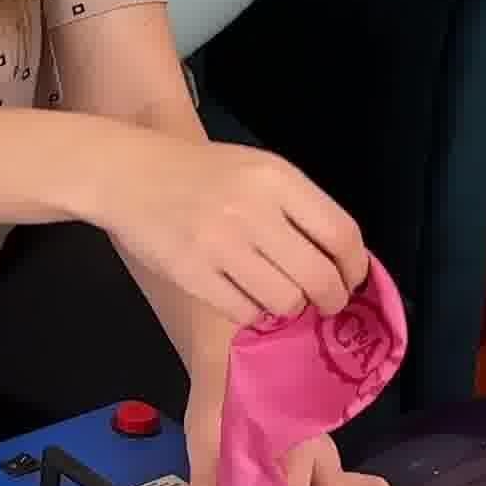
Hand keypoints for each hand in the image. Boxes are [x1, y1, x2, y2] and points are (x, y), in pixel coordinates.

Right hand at [87, 133, 368, 325]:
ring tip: (278, 296)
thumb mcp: (258, 170)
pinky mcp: (193, 274)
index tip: (352, 280)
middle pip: (319, 277)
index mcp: (277, 178)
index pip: (341, 234)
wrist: (129, 176)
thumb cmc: (202, 174)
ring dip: (290, 307)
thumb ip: (299, 208)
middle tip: (325, 303)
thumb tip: (342, 263)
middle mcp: (253, 210)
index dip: (355, 268)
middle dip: (331, 299)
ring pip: (285, 301)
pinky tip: (246, 298)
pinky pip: (245, 313)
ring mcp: (220, 245)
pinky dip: (254, 314)